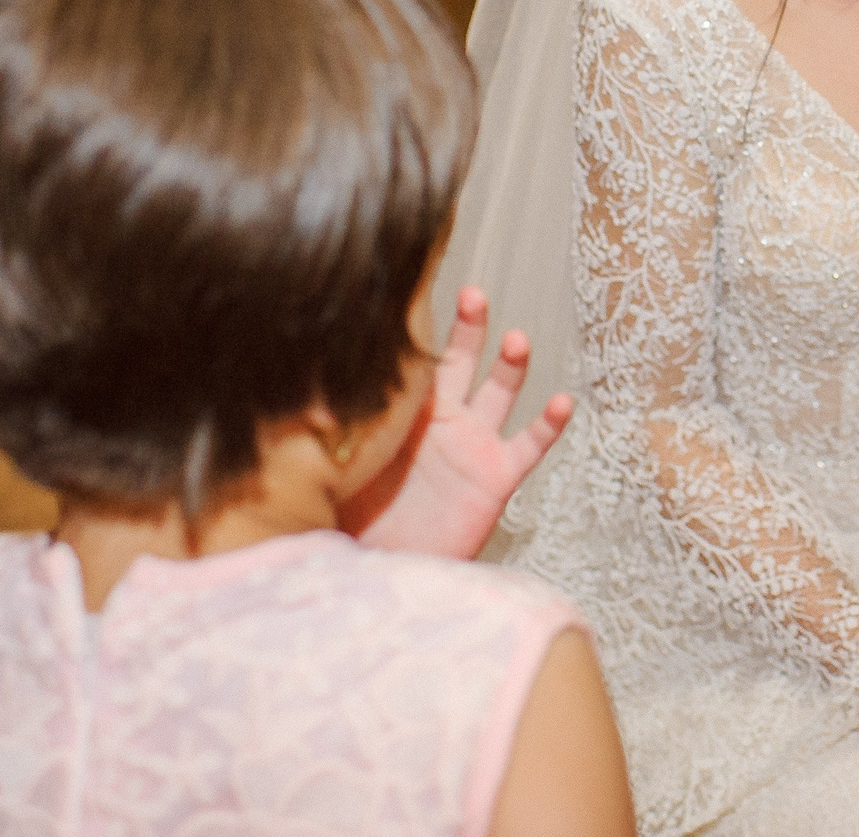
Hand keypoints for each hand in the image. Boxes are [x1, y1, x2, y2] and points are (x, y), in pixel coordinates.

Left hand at [347, 287, 572, 558]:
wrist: (387, 570)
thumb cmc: (356, 520)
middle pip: (462, 361)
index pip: (414, 360)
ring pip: (499, 392)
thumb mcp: (332, 470)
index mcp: (404, 413)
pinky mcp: (497, 476)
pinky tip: (562, 401)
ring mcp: (474, 445)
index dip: (420, 328)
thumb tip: (296, 401)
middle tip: (472, 295)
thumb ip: (322, 435)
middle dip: (469, 327)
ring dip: (511, 365)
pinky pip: (529, 445)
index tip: (417, 288)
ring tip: (516, 340)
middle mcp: (443, 420)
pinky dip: (549, 424)